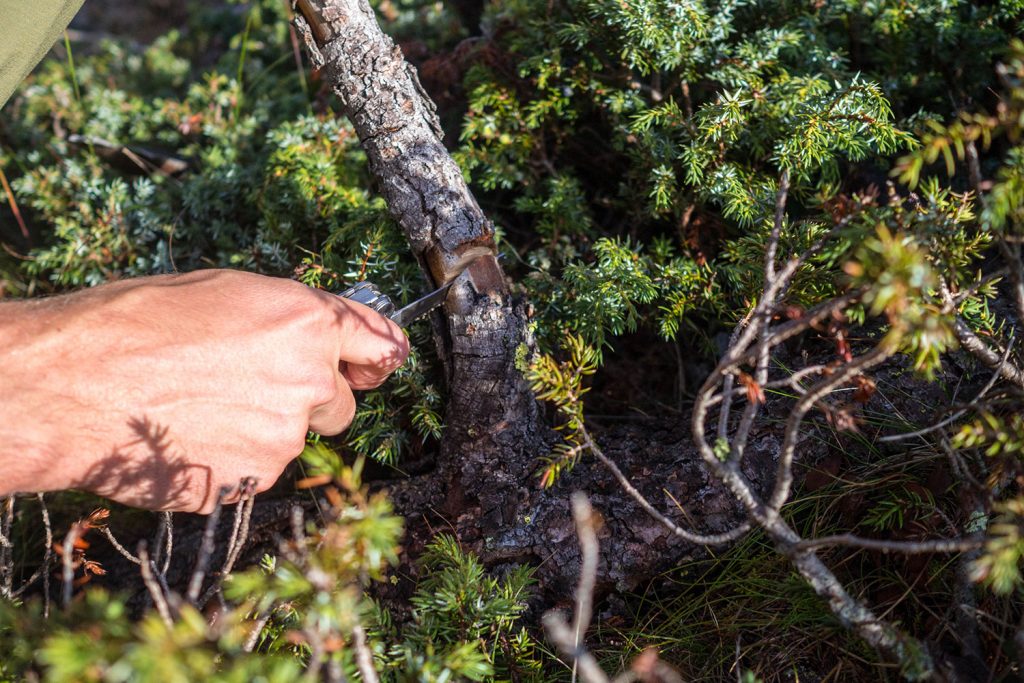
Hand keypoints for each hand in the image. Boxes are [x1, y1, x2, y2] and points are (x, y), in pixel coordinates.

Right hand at [0, 270, 408, 512]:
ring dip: (267, 429)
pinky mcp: (252, 482)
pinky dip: (235, 459)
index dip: (377, 355)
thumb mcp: (225, 292)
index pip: (382, 343)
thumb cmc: (137, 323)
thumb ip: (289, 317)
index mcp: (307, 325)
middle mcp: (309, 382)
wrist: (74, 385)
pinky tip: (190, 436)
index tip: (375, 363)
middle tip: (251, 384)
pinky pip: (258, 471)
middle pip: (340, 404)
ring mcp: (282, 439)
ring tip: (202, 408)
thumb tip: (320, 335)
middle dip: (311, 398)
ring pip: (295, 439)